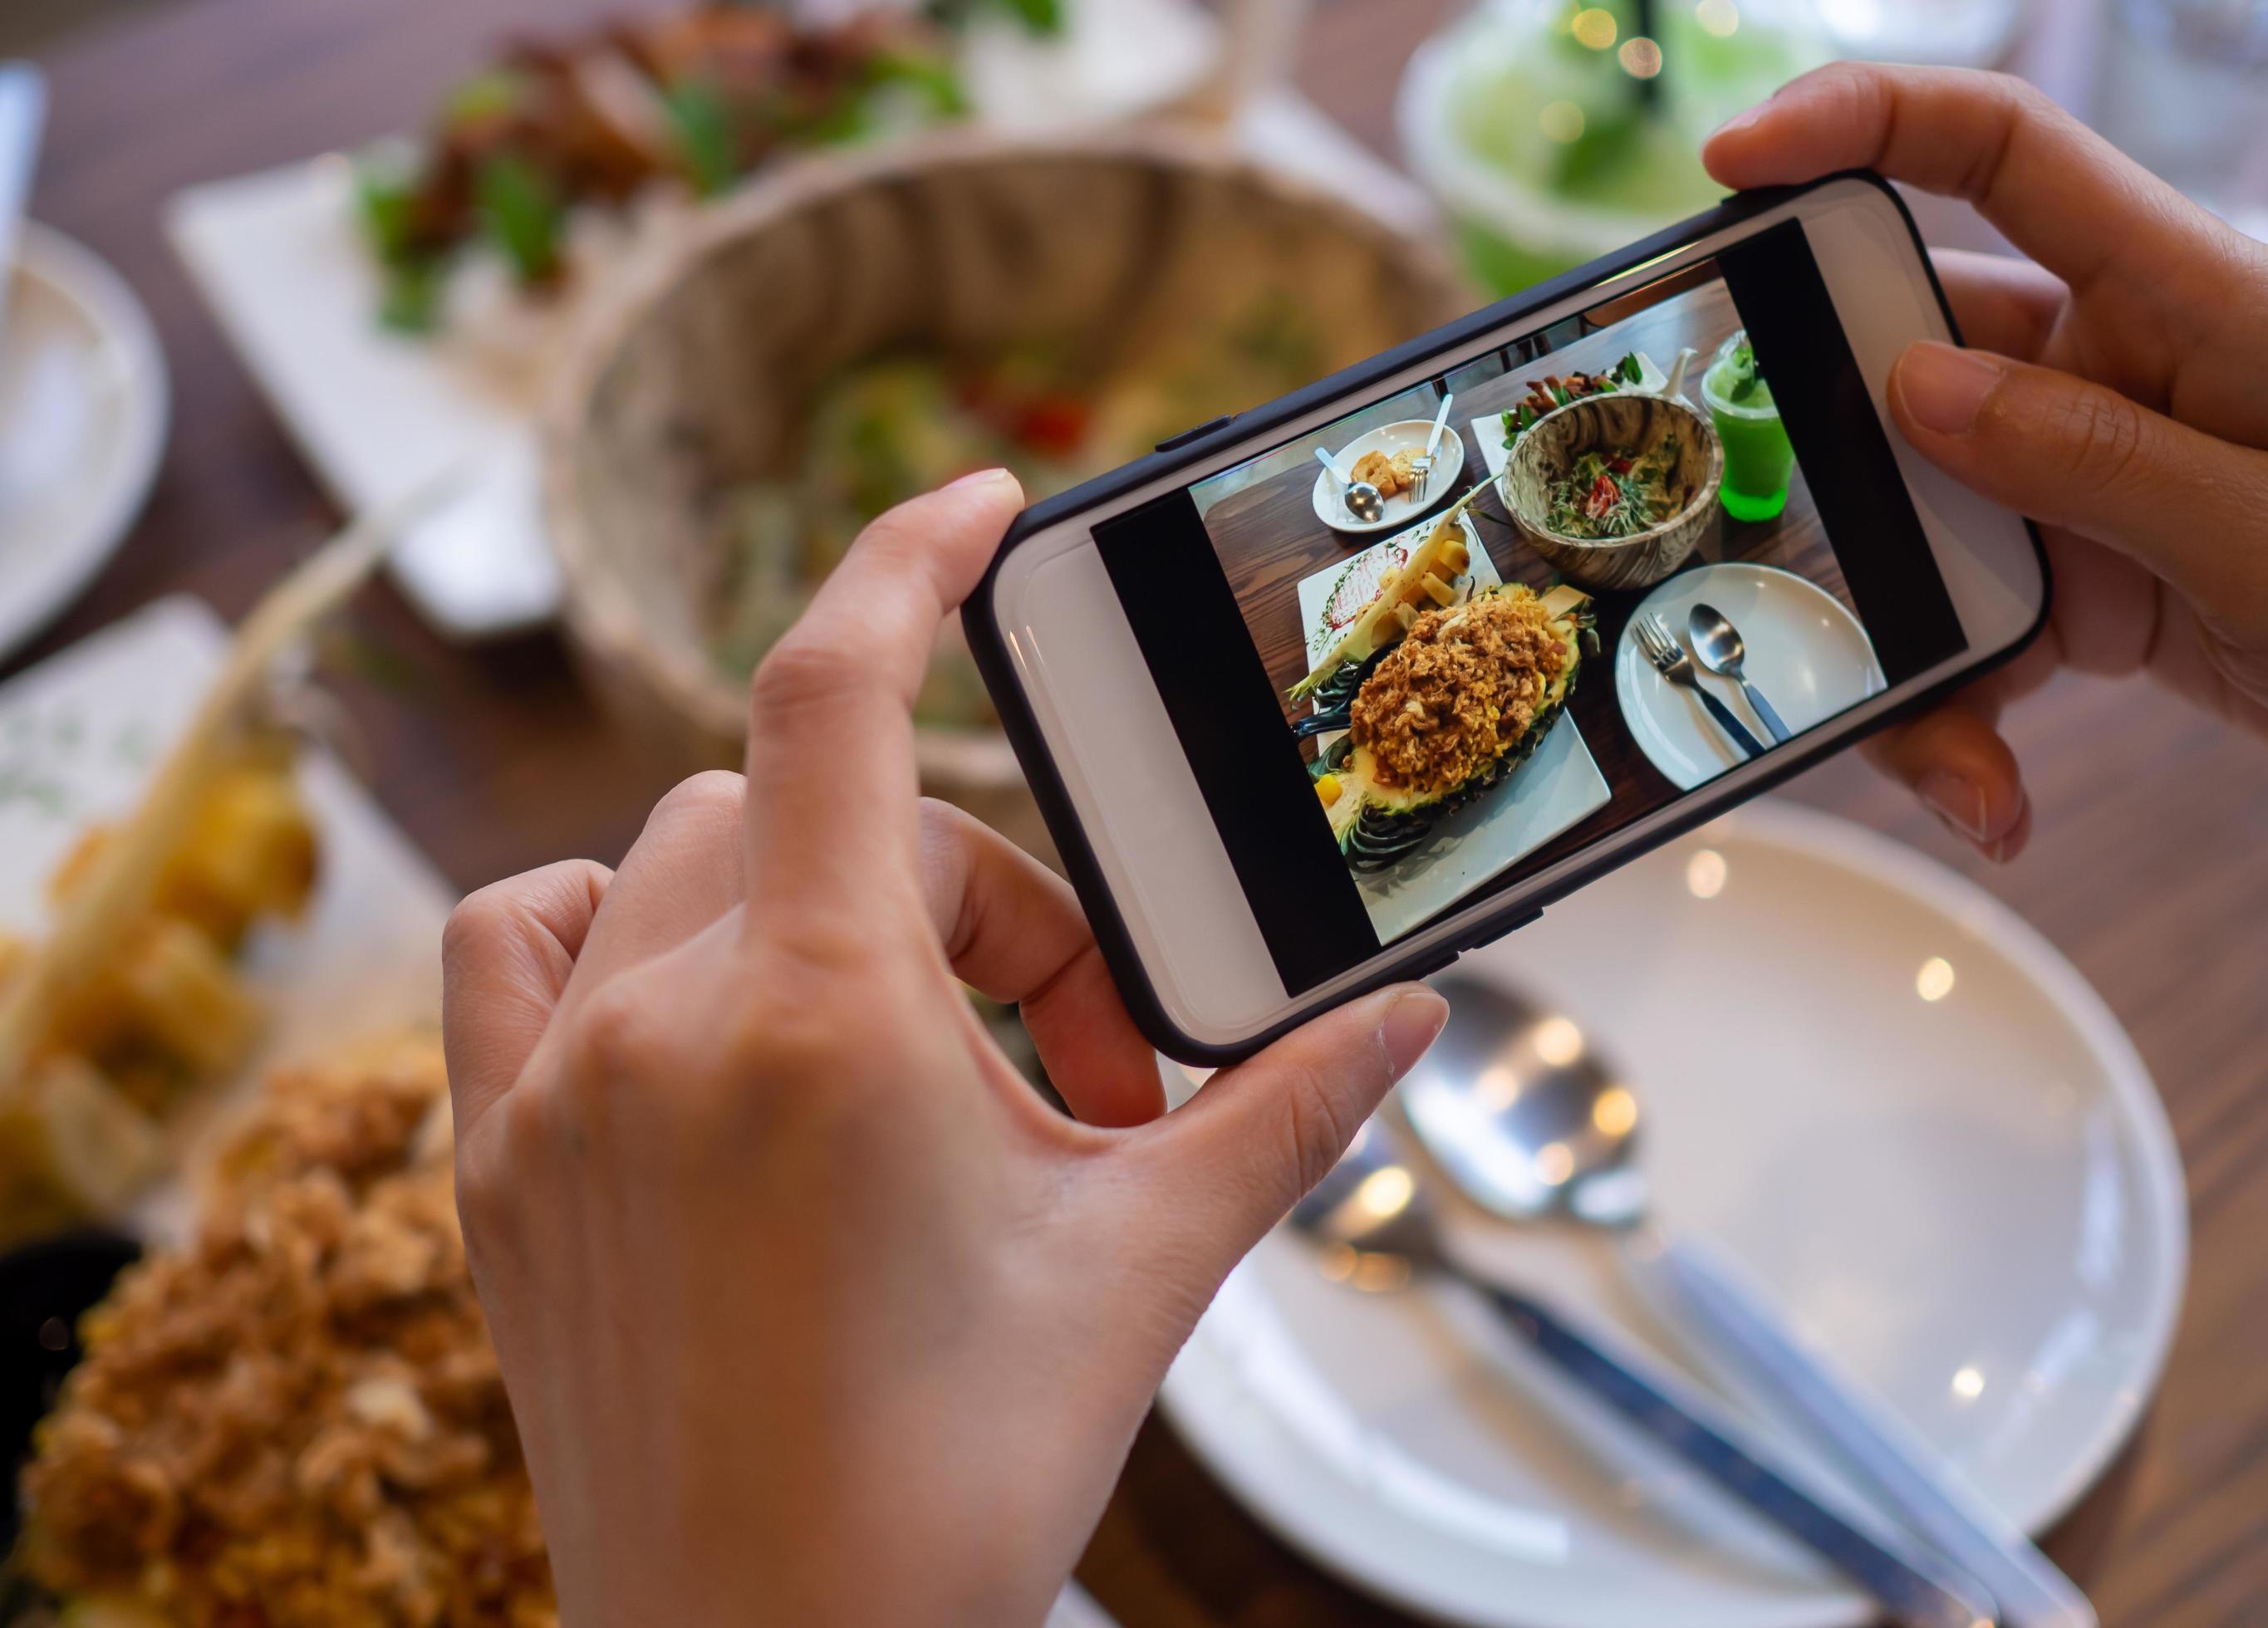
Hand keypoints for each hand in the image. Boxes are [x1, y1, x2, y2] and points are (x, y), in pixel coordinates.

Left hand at [441, 470, 1447, 1626]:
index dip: (909, 557)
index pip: (835, 689)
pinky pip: (517, 941)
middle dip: (975, 894)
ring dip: (815, 898)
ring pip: (678, 855)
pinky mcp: (496, 1161)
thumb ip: (1283, 1114)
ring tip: (904, 1054)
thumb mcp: (1142, 1271)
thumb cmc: (944, 1489)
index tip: (981, 506)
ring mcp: (551, 1091)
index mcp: (821, 1022)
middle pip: (825, 809)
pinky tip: (701, 1011)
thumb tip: (1411, 1019)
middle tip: (1069, 1063)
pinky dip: (612, 923)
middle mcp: (659, 1025)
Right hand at [1706, 64, 2267, 856]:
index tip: (1732, 164)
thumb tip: (1912, 388)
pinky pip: (1960, 616)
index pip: (2002, 152)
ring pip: (1915, 514)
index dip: (1858, 124)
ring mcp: (2086, 467)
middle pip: (1907, 355)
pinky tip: (1989, 788)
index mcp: (2186, 297)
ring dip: (1903, 634)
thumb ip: (2093, 461)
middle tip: (1793, 546)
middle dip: (1832, 457)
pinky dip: (1955, 708)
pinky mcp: (2075, 565)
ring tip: (1951, 758)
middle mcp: (2117, 362)